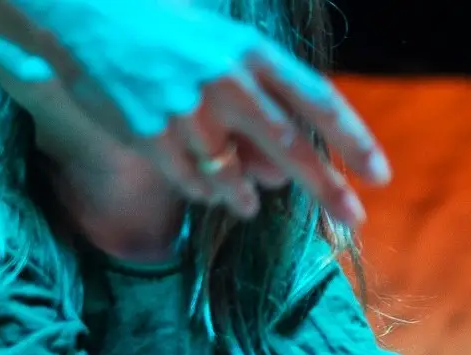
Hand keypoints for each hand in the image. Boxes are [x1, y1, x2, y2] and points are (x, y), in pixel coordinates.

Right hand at [1, 0, 389, 226]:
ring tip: (247, 205)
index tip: (380, 176)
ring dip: (247, 198)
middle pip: (290, 150)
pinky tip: (204, 186)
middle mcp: (227, 82)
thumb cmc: (170, 34)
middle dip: (326, 190)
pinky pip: (195, 184)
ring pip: (236, 180)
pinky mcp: (152, 137)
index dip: (354, 140)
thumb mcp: (226, 47)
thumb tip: (287, 170)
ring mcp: (188, 112)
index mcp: (252, 53)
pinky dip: (205, 191)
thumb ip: (262, 100)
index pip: (319, 101)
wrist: (91, 16)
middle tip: (351, 219)